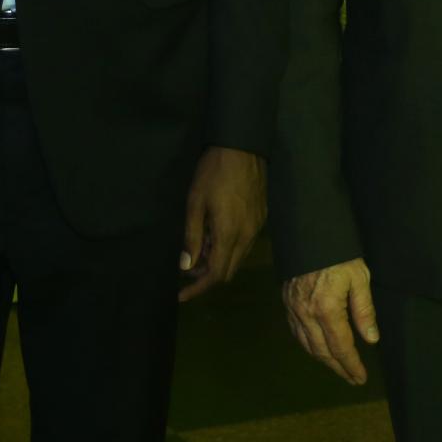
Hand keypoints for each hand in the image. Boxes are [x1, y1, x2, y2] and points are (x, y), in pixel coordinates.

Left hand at [177, 146, 265, 301]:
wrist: (244, 146)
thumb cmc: (214, 172)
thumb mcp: (195, 203)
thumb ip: (191, 237)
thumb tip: (185, 266)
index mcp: (230, 234)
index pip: (215, 274)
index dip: (197, 288)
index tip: (180, 296)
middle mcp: (247, 237)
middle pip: (228, 270)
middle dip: (206, 275)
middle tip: (186, 267)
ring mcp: (257, 227)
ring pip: (237, 258)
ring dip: (218, 260)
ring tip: (197, 248)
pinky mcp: (261, 218)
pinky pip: (244, 244)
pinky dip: (228, 248)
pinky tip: (214, 234)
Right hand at [281, 258, 379, 384]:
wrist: (310, 232)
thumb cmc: (339, 254)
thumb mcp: (359, 278)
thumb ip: (364, 310)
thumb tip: (371, 339)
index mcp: (327, 309)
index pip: (340, 347)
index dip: (351, 365)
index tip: (360, 378)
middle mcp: (307, 314)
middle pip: (322, 351)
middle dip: (338, 368)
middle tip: (351, 378)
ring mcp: (294, 309)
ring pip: (307, 344)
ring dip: (323, 359)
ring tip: (338, 366)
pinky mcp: (287, 302)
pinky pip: (296, 332)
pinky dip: (308, 345)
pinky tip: (317, 347)